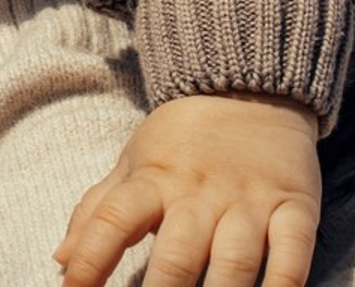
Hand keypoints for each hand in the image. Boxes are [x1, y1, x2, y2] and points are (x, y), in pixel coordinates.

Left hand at [54, 93, 319, 285]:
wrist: (245, 88)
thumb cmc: (180, 142)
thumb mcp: (133, 164)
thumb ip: (97, 212)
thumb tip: (61, 259)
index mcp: (153, 180)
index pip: (114, 218)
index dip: (92, 257)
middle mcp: (199, 193)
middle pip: (177, 254)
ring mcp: (248, 200)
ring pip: (235, 262)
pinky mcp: (293, 205)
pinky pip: (293, 253)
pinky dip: (284, 284)